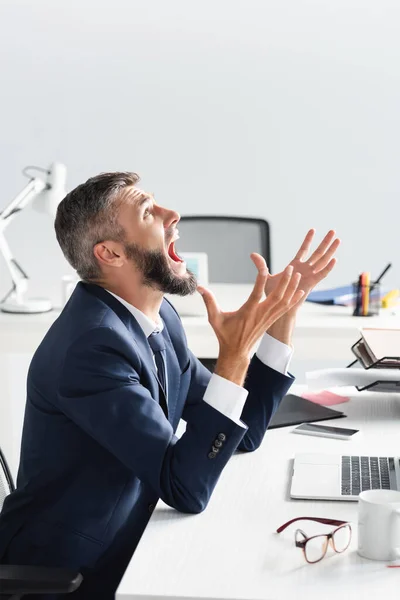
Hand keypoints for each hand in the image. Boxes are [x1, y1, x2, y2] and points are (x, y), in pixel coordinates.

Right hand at [197, 254, 304, 384]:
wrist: (236, 352)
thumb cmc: (225, 334)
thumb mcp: (214, 318)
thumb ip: (209, 302)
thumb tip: (200, 287)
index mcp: (248, 312)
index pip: (256, 293)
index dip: (260, 279)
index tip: (264, 267)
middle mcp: (260, 314)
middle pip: (277, 296)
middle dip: (285, 282)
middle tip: (291, 268)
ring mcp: (268, 318)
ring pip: (283, 301)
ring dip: (292, 288)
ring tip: (298, 275)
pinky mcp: (271, 320)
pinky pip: (285, 309)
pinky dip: (294, 299)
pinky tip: (301, 291)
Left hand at [265, 229, 339, 301]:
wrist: (277, 308)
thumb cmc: (272, 295)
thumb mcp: (266, 276)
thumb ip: (261, 265)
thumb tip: (252, 254)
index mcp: (295, 266)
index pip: (303, 250)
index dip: (308, 240)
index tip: (313, 229)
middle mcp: (304, 270)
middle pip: (317, 253)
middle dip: (325, 242)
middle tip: (333, 231)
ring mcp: (309, 276)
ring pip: (322, 260)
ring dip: (330, 250)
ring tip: (338, 239)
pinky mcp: (311, 284)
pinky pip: (321, 275)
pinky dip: (328, 267)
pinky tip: (334, 259)